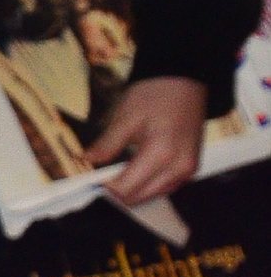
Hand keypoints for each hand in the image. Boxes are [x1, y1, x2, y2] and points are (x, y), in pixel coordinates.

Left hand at [86, 75, 206, 205]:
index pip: (126, 188)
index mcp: (161, 154)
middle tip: (99, 179)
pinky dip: (148, 186)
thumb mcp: (125, 117)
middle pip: (140, 196)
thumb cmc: (155, 94)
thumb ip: (107, 144)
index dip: (105, 187)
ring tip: (114, 175)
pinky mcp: (191, 168)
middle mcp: (178, 169)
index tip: (90, 180)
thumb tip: (87, 160)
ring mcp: (188, 170)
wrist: (185, 80)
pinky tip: (134, 174)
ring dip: (133, 191)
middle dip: (117, 192)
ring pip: (153, 195)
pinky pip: (166, 187)